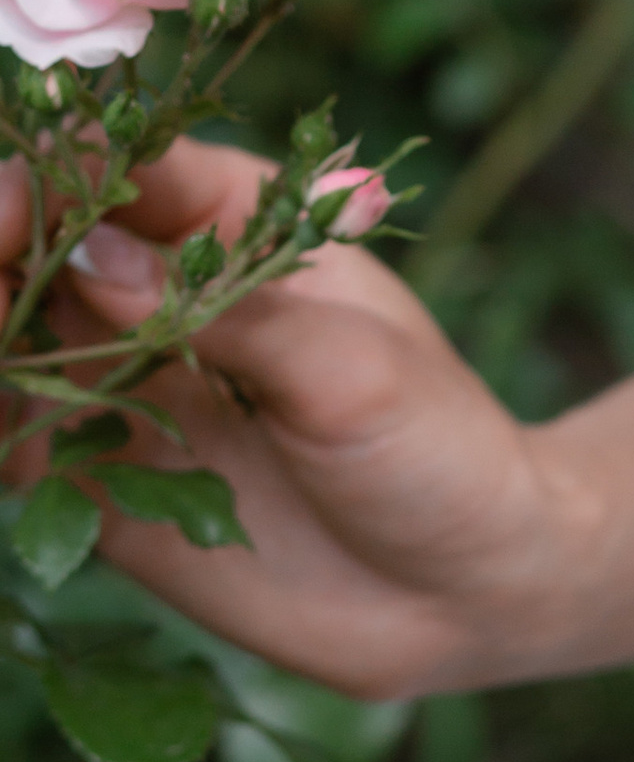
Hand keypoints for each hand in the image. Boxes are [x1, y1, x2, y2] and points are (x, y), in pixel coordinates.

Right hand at [0, 133, 565, 696]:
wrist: (459, 591)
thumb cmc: (434, 448)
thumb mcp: (349, 371)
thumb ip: (224, 317)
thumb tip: (91, 257)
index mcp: (239, 222)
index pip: (122, 170)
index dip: (54, 180)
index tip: (11, 214)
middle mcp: (162, 291)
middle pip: (39, 241)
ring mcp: (122, 383)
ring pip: (7, 332)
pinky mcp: (96, 476)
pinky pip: (11, 434)